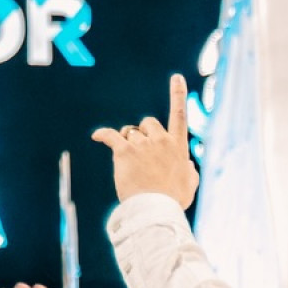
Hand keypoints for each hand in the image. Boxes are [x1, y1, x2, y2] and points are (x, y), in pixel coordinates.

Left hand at [92, 72, 199, 209]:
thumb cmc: (173, 200)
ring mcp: (143, 145)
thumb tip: (188, 165)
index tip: (176, 77)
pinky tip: (97, 137)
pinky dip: (103, 135)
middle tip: (138, 151)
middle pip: (148, 123)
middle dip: (142, 133)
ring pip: (130, 133)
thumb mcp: (189, 185)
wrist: (156, 209)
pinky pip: (110, 136)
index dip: (178, 94)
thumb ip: (189, 171)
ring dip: (127, 142)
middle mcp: (161, 140)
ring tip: (128, 163)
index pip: (179, 115)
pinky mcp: (125, 152)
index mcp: (177, 147)